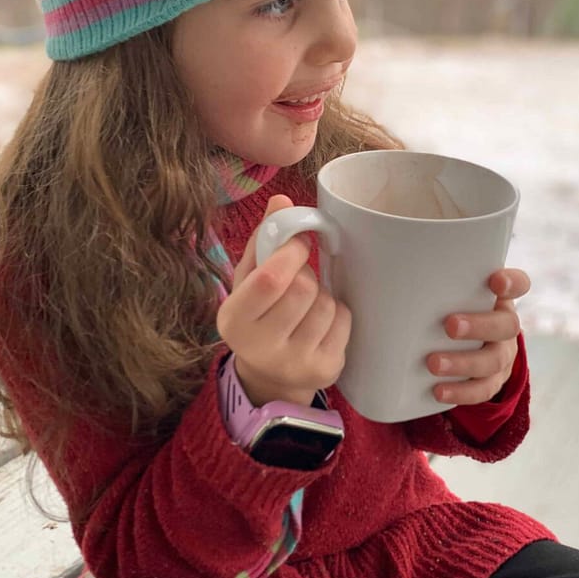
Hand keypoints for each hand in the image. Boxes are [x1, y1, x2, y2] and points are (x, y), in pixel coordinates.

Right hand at [216, 195, 351, 407]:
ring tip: (305, 306)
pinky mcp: (325, 371)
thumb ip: (262, 240)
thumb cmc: (257, 317)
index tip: (298, 245)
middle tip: (298, 281)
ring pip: (326, 304)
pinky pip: (344, 321)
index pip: (271, 278)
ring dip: (321, 295)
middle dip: (305, 274)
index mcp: (234, 321)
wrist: (270, 377)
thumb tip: (282, 200)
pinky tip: (319, 324)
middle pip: (303, 288)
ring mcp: (295, 364)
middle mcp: (261, 348)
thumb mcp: (247, 281)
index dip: (291, 253)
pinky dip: (337, 314)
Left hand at [425, 268, 529, 406]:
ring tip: (433, 363)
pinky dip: (461, 392)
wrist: (460, 344)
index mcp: (495, 296)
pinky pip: (482, 390)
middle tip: (449, 325)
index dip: (511, 283)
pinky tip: (438, 391)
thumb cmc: (443, 306)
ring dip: (464, 362)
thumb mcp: (441, 290)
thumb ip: (420, 278)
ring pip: (494, 360)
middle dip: (479, 325)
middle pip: (506, 325)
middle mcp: (504, 324)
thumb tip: (362, 256)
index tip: (494, 282)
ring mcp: (501, 354)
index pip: (517, 284)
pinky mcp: (491, 381)